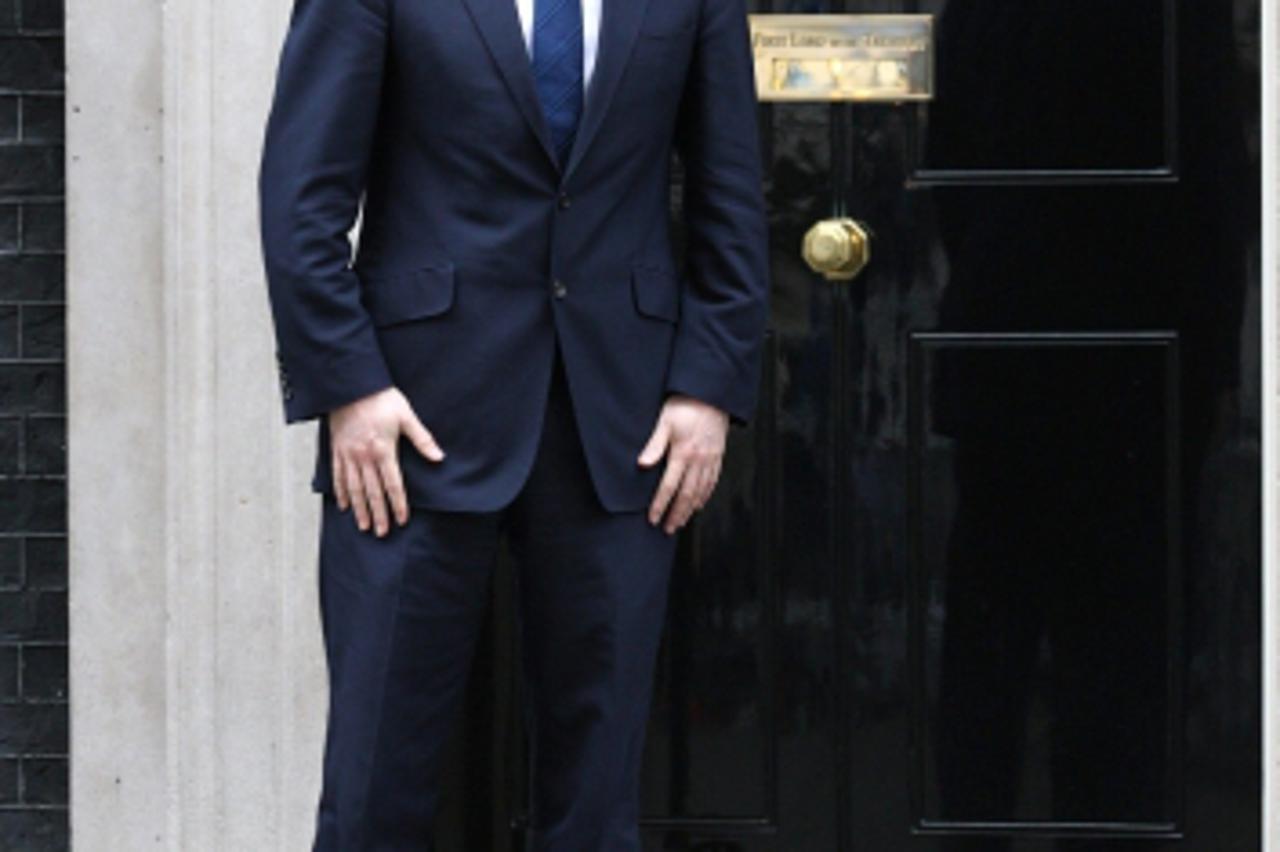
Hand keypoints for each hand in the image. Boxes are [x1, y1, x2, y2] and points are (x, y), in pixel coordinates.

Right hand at [328, 387, 444, 535]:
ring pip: (354, 488)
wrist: (351, 386)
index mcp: (383, 450)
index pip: (393, 484)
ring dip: (360, 509)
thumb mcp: (406, 416)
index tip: (401, 520)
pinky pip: (338, 476)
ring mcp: (348, 455)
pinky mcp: (337, 450)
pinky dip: (341, 492)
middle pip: (372, 492)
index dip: (398, 504)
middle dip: (378, 514)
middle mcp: (364, 456)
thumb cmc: (380, 399)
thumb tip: (439, 457)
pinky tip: (345, 505)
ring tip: (364, 526)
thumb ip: (422, 439)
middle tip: (382, 532)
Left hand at [637, 394, 728, 534]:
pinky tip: (699, 504)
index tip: (653, 518)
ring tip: (681, 522)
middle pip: (686, 495)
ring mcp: (710, 459)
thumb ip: (654, 445)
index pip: (669, 486)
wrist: (712, 393)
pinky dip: (705, 495)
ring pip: (700, 491)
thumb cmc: (686, 404)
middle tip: (668, 529)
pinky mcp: (718, 455)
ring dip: (690, 509)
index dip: (660, 504)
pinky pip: (712, 481)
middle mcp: (698, 460)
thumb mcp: (664, 421)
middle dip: (676, 514)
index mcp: (683, 453)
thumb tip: (642, 465)